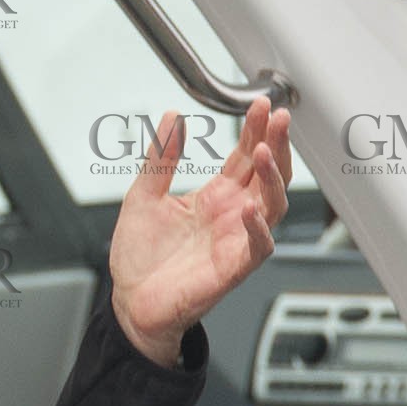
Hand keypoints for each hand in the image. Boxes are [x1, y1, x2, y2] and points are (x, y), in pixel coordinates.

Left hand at [109, 98, 291, 366]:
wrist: (130, 300)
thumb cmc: (140, 255)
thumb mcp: (143, 195)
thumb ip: (161, 158)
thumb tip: (171, 117)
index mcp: (214, 196)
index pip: (245, 156)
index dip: (255, 130)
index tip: (259, 105)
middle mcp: (232, 215)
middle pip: (268, 174)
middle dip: (276, 144)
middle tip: (276, 117)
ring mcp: (236, 240)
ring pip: (273, 205)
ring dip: (273, 178)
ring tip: (265, 151)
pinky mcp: (232, 268)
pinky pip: (258, 247)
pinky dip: (258, 228)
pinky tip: (249, 208)